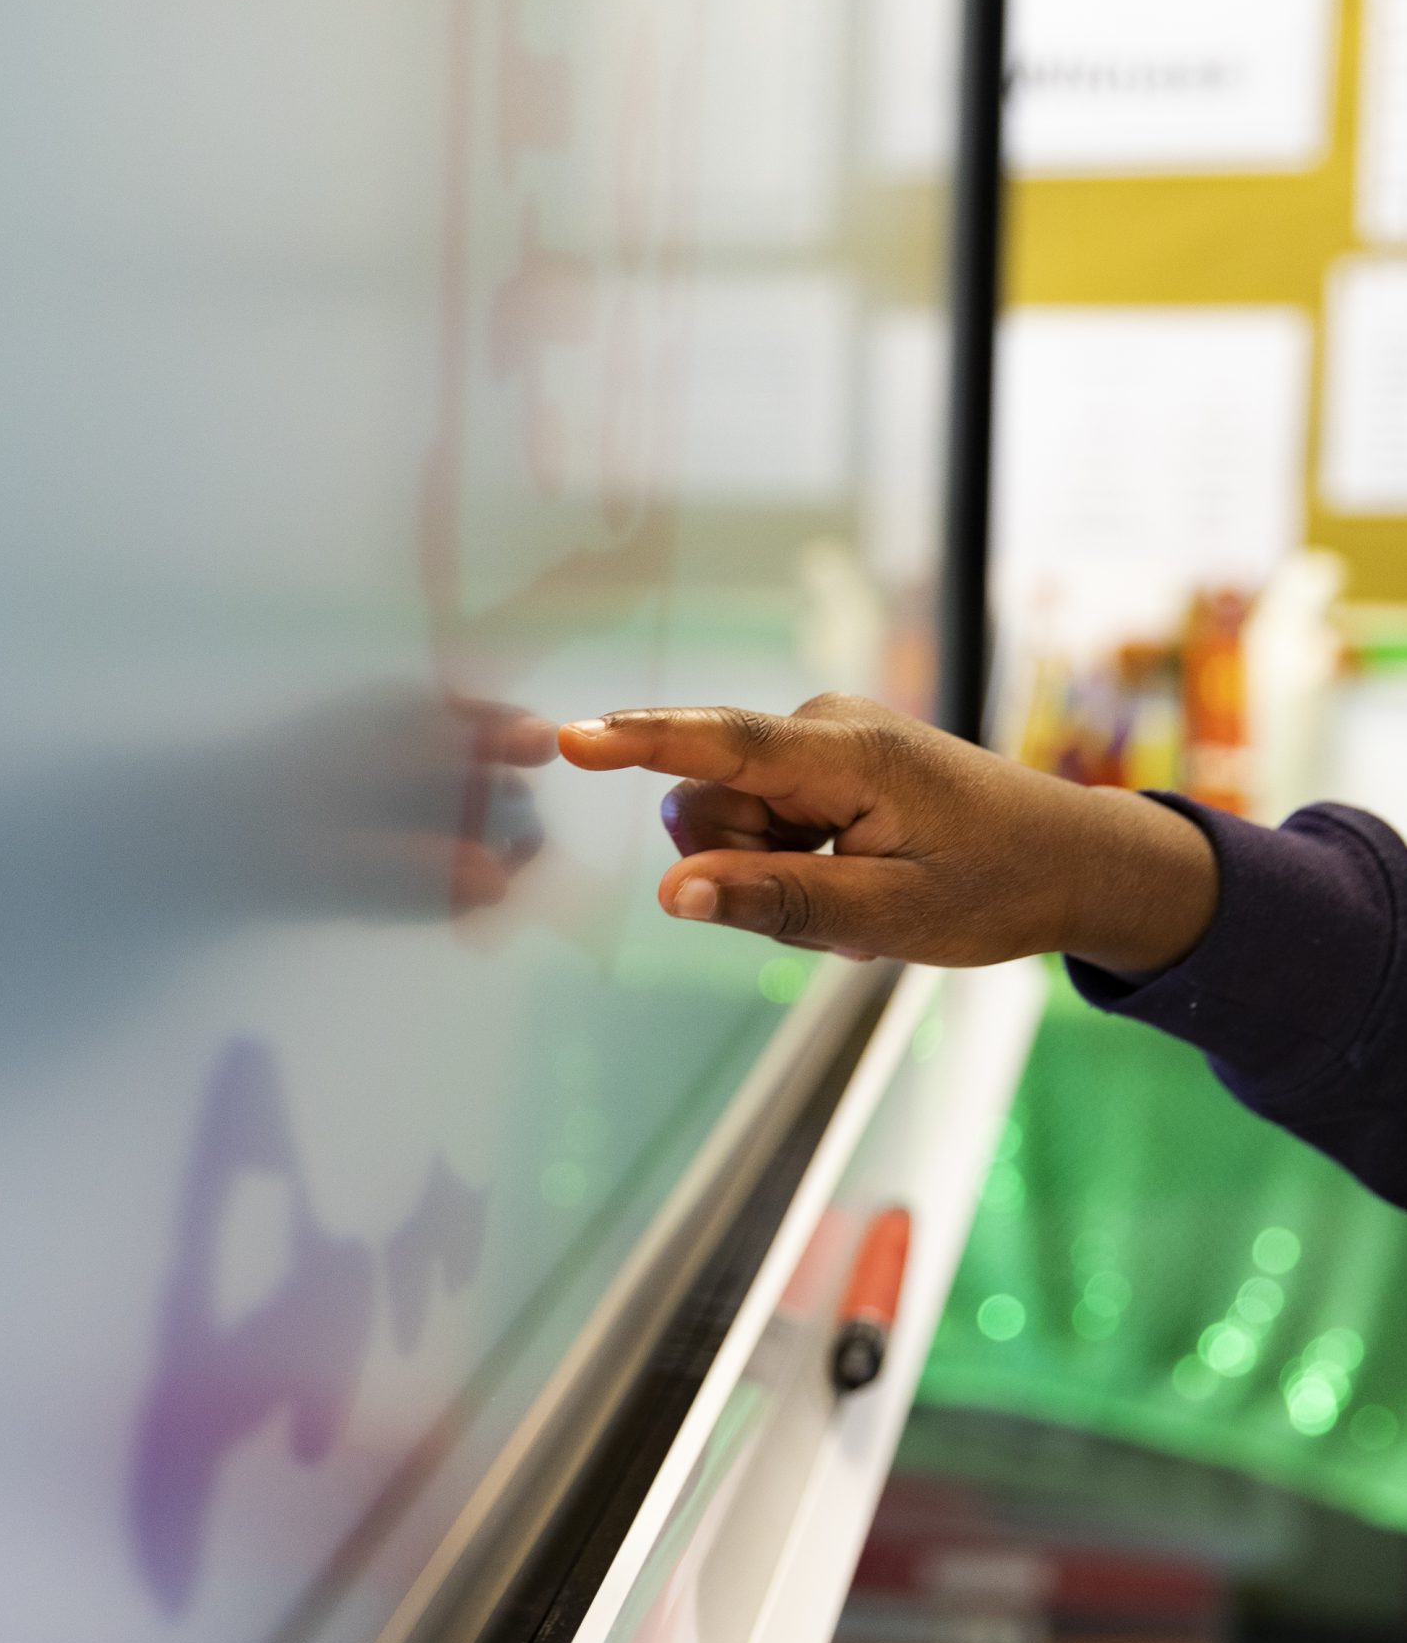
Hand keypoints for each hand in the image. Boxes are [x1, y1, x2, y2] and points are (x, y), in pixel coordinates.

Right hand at [558, 693, 1217, 974]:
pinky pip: (765, 812)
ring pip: (731, 813)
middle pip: (709, 799)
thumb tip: (670, 893)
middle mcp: (826, 727)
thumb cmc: (996, 887)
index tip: (567, 739)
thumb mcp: (888, 915)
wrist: (1073, 858)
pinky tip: (858, 877)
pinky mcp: (829, 759)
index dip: (638, 742)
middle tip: (834, 907)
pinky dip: (795, 857)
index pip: (721, 743)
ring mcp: (826, 740)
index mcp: (850, 754)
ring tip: (856, 894)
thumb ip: (774, 900)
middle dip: (742, 864)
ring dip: (773, 868)